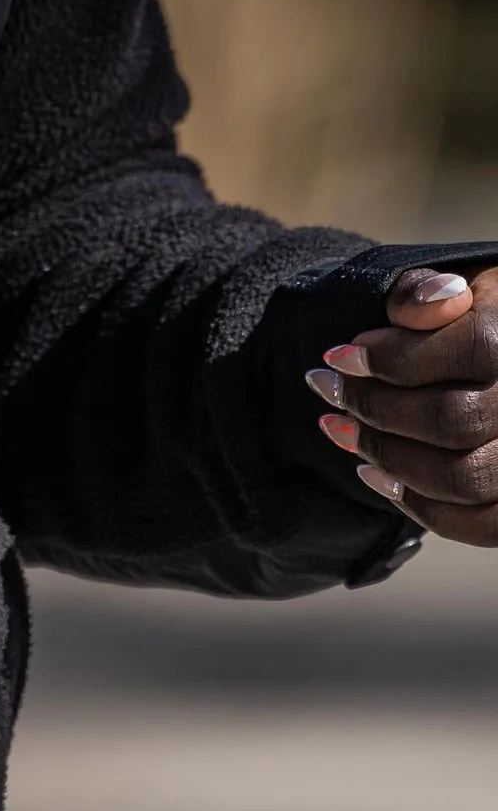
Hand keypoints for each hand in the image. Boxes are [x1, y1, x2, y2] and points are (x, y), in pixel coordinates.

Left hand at [305, 263, 497, 545]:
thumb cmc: (474, 317)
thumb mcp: (456, 286)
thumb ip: (424, 290)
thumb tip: (409, 311)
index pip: (468, 350)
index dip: (393, 356)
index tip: (337, 355)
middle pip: (454, 420)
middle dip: (377, 408)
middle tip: (328, 390)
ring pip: (463, 479)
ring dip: (389, 458)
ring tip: (341, 430)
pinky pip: (482, 525)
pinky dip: (424, 509)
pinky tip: (378, 478)